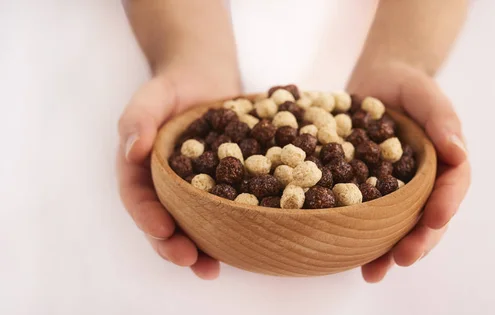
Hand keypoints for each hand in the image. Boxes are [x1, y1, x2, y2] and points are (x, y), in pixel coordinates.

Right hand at [116, 72, 238, 279]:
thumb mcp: (152, 97)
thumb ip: (139, 119)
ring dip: (204, 249)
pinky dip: (234, 227)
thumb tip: (133, 151)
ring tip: (214, 270)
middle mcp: (165, 189)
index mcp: (140, 173)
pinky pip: (226, 210)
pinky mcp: (222, 188)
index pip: (139, 200)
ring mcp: (194, 192)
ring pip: (196, 226)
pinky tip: (249, 241)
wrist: (206, 80)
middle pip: (166, 223)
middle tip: (192, 262)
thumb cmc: (173, 88)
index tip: (163, 232)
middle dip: (176, 247)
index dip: (148, 219)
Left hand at [347, 63, 470, 282]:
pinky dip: (361, 237)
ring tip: (375, 272)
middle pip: (428, 218)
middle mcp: (424, 182)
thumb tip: (458, 150)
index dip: (446, 205)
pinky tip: (347, 256)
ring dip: (389, 251)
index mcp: (446, 161)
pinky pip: (369, 217)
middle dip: (418, 241)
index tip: (434, 220)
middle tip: (402, 258)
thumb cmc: (407, 85)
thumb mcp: (425, 93)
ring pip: (399, 226)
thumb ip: (441, 118)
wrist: (376, 82)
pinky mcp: (370, 191)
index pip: (453, 186)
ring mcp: (397, 189)